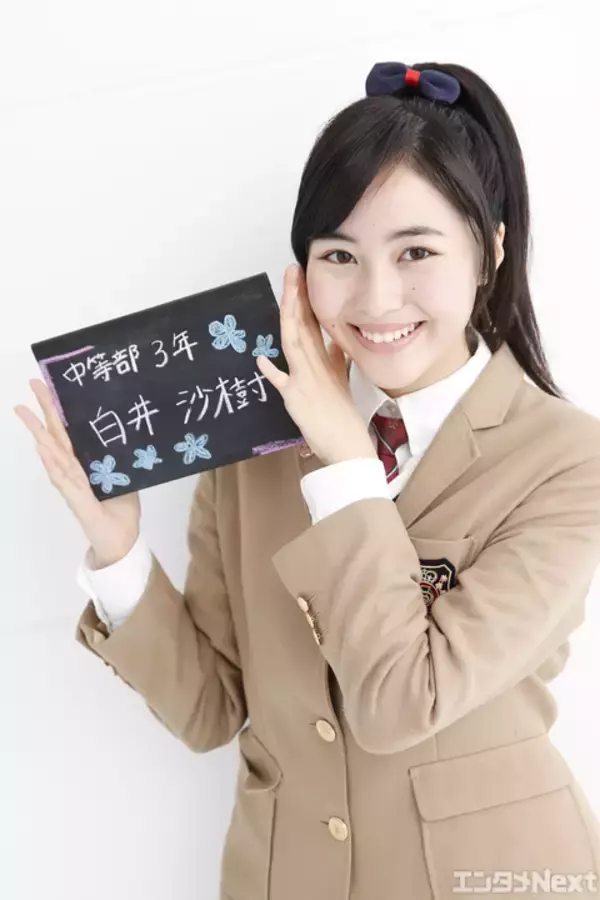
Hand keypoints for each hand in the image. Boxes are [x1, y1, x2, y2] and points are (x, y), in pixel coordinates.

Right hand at [14, 379, 140, 567]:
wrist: (121, 545)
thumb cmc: (121, 515)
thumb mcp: (125, 482)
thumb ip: (119, 465)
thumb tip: (129, 440)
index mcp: (85, 467)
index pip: (69, 434)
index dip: (58, 411)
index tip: (50, 387)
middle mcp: (74, 473)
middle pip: (56, 438)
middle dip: (44, 412)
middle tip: (32, 383)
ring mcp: (73, 488)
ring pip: (54, 455)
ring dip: (40, 434)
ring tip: (26, 412)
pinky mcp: (79, 503)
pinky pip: (64, 480)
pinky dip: (53, 464)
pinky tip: (43, 448)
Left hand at [256, 264, 376, 465]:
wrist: (348, 446)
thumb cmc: (343, 419)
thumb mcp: (342, 383)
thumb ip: (336, 362)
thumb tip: (334, 343)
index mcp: (328, 362)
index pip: (317, 325)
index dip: (308, 300)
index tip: (303, 278)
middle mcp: (317, 367)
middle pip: (304, 326)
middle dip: (297, 297)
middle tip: (292, 271)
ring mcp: (306, 381)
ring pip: (295, 343)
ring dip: (288, 316)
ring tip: (286, 293)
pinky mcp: (296, 399)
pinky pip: (282, 383)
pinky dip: (271, 371)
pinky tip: (260, 358)